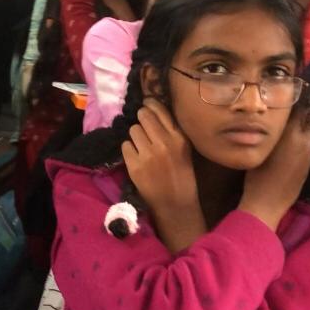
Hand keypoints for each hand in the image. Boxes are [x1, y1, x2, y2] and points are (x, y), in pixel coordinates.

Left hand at [121, 99, 198, 217]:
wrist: (176, 204)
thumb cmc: (182, 175)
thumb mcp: (184, 149)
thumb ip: (171, 131)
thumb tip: (151, 110)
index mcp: (179, 138)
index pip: (160, 110)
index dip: (150, 105)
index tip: (146, 105)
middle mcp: (164, 143)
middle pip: (143, 116)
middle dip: (141, 120)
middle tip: (143, 128)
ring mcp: (148, 154)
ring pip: (133, 130)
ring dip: (135, 137)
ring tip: (141, 147)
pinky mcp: (135, 166)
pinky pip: (125, 146)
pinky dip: (129, 151)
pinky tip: (136, 158)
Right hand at [239, 109, 309, 229]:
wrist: (268, 204)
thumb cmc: (257, 177)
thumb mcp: (258, 149)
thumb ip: (267, 132)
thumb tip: (268, 119)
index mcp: (291, 135)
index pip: (297, 109)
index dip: (292, 101)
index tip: (285, 94)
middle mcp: (304, 141)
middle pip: (306, 119)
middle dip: (299, 112)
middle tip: (287, 107)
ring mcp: (308, 154)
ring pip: (308, 132)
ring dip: (301, 126)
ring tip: (287, 124)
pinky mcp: (308, 165)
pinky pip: (307, 145)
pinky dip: (301, 139)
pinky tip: (290, 142)